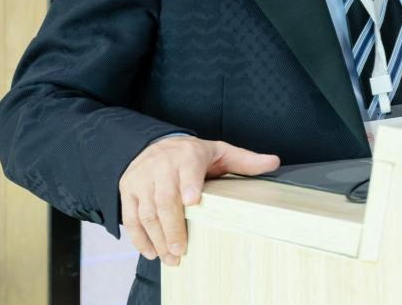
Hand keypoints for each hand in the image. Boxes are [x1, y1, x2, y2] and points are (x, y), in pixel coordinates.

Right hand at [118, 136, 279, 266]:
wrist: (155, 144)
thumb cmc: (192, 154)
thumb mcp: (220, 152)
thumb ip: (245, 160)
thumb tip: (274, 162)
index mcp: (188, 156)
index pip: (188, 170)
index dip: (189, 185)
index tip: (193, 201)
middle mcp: (162, 167)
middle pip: (165, 199)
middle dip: (173, 226)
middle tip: (181, 249)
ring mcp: (141, 179)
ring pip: (146, 211)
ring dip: (158, 237)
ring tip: (171, 257)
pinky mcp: (127, 191)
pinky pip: (130, 217)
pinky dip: (139, 237)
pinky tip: (152, 252)